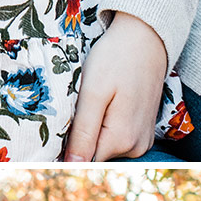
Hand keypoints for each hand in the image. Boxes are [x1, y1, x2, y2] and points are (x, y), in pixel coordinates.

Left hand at [65, 11, 168, 159]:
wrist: (145, 38)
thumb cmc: (116, 59)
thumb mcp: (93, 92)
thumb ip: (84, 131)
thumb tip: (72, 163)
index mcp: (122, 139)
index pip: (83, 160)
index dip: (66, 148)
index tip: (55, 132)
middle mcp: (136, 146)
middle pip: (93, 154)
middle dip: (78, 137)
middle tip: (73, 108)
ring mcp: (142, 140)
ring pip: (103, 146)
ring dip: (90, 131)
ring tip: (89, 103)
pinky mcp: (142, 130)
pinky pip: (115, 137)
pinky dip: (103, 126)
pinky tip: (102, 105)